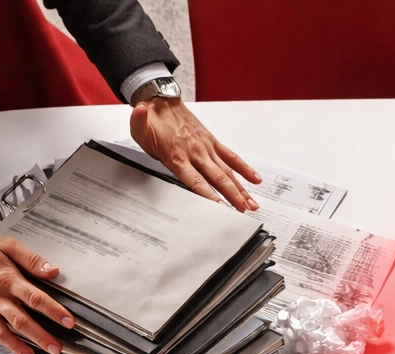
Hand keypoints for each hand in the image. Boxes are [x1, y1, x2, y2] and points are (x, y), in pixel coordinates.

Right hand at [0, 233, 72, 353]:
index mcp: (7, 278)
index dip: (53, 310)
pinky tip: (21, 352)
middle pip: (21, 319)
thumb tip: (52, 270)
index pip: (34, 297)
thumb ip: (31, 259)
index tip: (68, 321)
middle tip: (58, 346)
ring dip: (24, 345)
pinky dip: (8, 344)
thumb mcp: (8, 245)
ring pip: (6, 330)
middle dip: (41, 335)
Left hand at [130, 97, 260, 211]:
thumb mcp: (139, 128)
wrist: (162, 102)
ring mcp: (207, 147)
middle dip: (232, 195)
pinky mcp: (212, 142)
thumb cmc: (152, 122)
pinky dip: (244, 168)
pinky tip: (255, 180)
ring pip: (227, 171)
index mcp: (177, 155)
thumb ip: (139, 124)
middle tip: (242, 210)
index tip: (219, 206)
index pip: (195, 179)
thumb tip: (140, 113)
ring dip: (241, 188)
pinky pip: (231, 156)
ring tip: (251, 203)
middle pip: (217, 178)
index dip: (208, 194)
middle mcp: (195, 152)